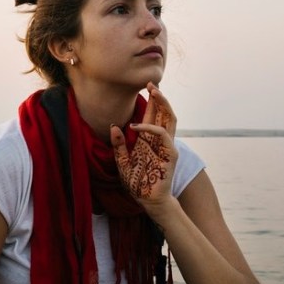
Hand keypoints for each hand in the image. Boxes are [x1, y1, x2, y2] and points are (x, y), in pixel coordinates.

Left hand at [110, 83, 178, 209]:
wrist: (148, 200)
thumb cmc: (137, 182)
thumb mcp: (122, 161)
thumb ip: (119, 145)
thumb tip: (113, 126)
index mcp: (149, 141)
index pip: (153, 116)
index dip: (151, 102)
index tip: (145, 87)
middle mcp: (160, 141)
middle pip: (164, 114)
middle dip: (159, 98)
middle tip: (150, 84)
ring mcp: (167, 147)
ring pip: (170, 120)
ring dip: (163, 105)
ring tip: (154, 92)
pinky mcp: (170, 155)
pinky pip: (163, 136)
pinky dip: (150, 128)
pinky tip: (135, 126)